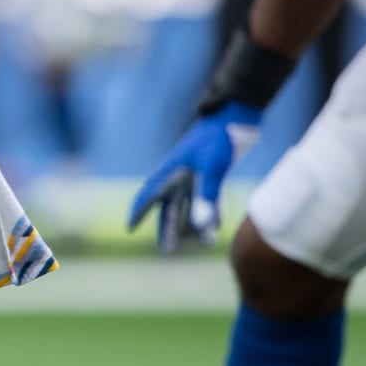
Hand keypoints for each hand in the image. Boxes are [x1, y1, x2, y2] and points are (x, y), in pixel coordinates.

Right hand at [128, 100, 261, 251]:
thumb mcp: (212, 167)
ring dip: (194, 223)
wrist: (234, 115)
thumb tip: (202, 226)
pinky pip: (206, 197)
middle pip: (169, 206)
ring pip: (189, 204)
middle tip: (167, 250)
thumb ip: (207, 196)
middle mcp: (178, 174)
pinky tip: (216, 225)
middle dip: (168, 228)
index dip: (138, 212)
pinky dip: (210, 210)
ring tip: (201, 243)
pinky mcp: (209, 171)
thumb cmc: (218, 138)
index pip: (148, 195)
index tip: (130, 228)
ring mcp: (194, 173)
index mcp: (170, 172)